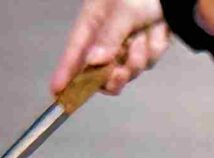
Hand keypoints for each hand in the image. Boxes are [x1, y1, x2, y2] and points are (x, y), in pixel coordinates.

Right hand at [50, 0, 168, 97]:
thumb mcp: (122, 10)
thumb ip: (109, 37)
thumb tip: (93, 61)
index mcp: (92, 23)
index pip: (74, 53)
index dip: (65, 73)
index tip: (58, 91)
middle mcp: (107, 39)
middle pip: (102, 74)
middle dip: (113, 77)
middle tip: (120, 72)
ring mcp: (127, 46)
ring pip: (129, 71)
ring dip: (138, 57)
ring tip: (142, 35)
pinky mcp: (145, 50)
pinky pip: (149, 62)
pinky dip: (154, 48)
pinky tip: (155, 31)